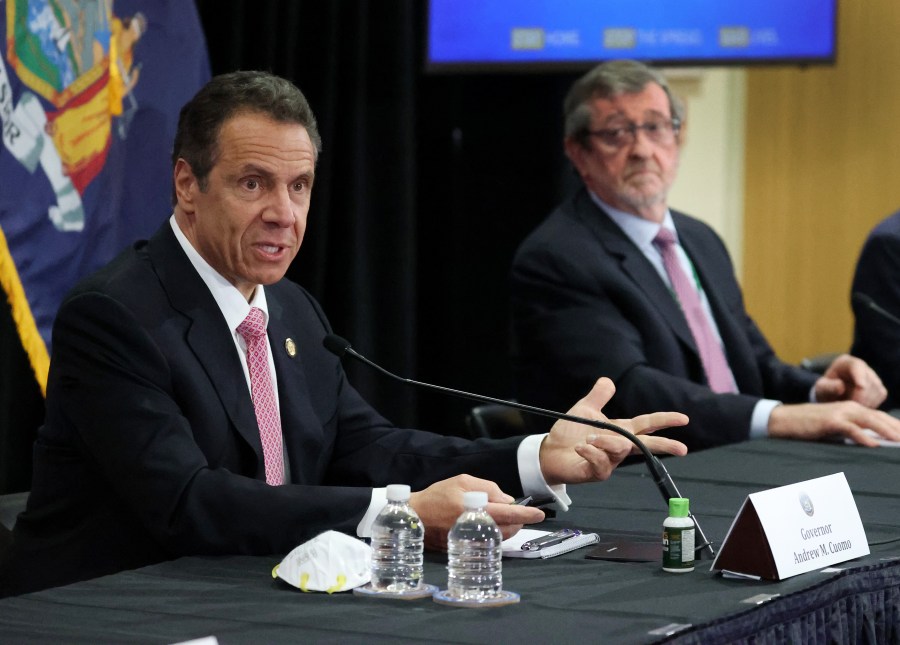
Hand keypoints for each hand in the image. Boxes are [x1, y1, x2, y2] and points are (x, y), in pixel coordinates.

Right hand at [409, 474, 543, 550]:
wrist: (415, 516)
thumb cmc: (438, 495)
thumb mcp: (463, 481)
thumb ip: (488, 488)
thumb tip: (508, 500)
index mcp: (475, 508)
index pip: (508, 513)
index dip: (526, 514)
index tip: (540, 514)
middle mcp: (475, 528)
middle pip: (508, 529)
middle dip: (518, 521)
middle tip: (519, 513)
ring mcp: (470, 541)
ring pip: (500, 539)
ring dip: (509, 529)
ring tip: (505, 518)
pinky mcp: (466, 549)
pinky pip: (488, 544)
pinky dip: (495, 535)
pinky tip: (491, 527)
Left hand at [539, 377, 688, 485]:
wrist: (550, 451)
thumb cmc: (570, 433)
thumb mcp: (585, 409)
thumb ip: (598, 396)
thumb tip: (608, 380)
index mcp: (620, 430)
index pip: (646, 425)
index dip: (664, 420)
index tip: (683, 418)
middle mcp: (619, 447)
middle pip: (646, 445)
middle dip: (664, 445)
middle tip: (681, 448)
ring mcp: (610, 462)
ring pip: (620, 450)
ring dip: (605, 441)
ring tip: (588, 437)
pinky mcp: (597, 472)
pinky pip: (601, 463)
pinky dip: (591, 452)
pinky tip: (580, 447)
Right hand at [768, 401, 899, 445]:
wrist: (785, 420)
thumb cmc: (809, 425)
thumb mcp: (835, 427)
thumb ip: (853, 430)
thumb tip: (873, 442)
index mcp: (852, 408)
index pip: (880, 417)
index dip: (895, 426)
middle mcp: (849, 407)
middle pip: (879, 418)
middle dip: (896, 429)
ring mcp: (840, 413)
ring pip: (870, 420)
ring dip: (887, 431)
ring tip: (899, 441)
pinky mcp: (830, 421)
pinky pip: (851, 428)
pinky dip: (863, 436)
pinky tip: (873, 444)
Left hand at [814, 354, 886, 407]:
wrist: (833, 396)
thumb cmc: (826, 389)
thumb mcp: (821, 388)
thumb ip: (828, 387)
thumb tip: (841, 387)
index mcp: (846, 363)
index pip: (857, 366)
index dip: (860, 375)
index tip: (860, 386)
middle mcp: (863, 368)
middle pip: (869, 381)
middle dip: (860, 396)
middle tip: (849, 406)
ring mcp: (874, 377)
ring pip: (877, 389)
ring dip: (866, 401)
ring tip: (851, 406)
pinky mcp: (879, 388)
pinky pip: (880, 396)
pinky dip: (871, 404)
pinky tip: (859, 407)